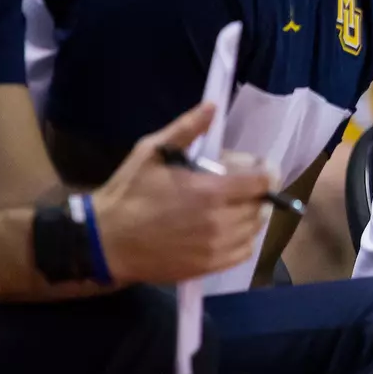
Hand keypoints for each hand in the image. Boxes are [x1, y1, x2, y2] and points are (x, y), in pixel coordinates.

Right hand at [92, 102, 272, 285]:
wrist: (105, 243)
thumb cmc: (128, 194)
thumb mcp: (151, 153)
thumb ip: (186, 129)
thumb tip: (212, 107)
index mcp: (210, 191)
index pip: (262, 181)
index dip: (267, 172)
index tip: (260, 168)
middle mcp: (219, 222)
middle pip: (261, 205)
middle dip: (257, 192)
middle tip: (242, 185)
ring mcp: (214, 248)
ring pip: (254, 229)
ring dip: (251, 215)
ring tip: (234, 205)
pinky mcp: (207, 267)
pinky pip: (243, 252)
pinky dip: (243, 239)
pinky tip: (227, 229)